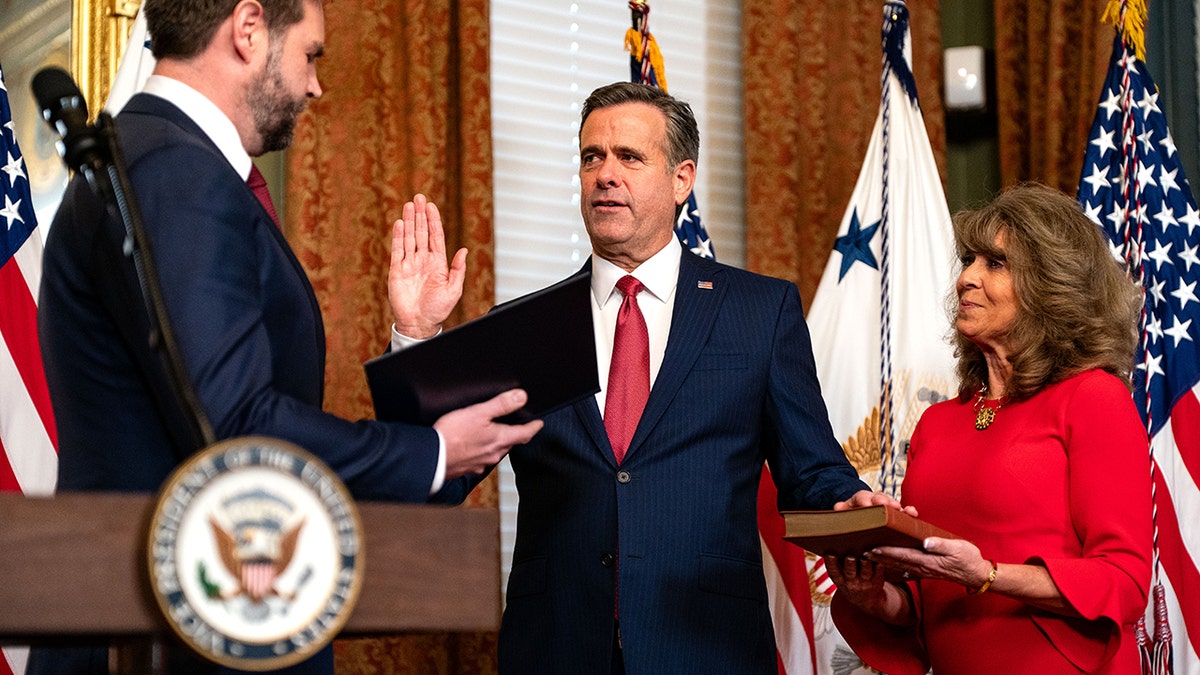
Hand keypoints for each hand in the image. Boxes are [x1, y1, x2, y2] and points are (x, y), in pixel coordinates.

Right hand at [388, 194, 467, 338]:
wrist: (419, 323)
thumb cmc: (438, 310)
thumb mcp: (454, 290)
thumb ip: (458, 270)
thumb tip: (464, 251)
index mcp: (438, 263)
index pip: (436, 236)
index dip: (434, 220)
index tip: (431, 206)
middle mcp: (423, 260)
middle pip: (422, 232)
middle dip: (421, 215)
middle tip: (419, 197)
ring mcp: (410, 264)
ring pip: (409, 237)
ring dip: (410, 221)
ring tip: (409, 205)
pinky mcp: (397, 270)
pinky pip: (397, 250)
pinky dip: (398, 236)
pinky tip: (400, 223)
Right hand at [435, 389, 542, 479]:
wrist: (430, 458)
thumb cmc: (452, 435)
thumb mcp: (478, 413)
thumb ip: (501, 405)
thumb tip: (521, 397)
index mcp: (499, 440)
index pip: (524, 434)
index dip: (533, 427)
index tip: (539, 424)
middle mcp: (492, 454)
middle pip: (510, 444)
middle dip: (515, 435)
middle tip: (518, 428)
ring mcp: (480, 463)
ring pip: (495, 452)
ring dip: (497, 444)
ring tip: (494, 435)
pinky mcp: (466, 468)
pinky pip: (480, 459)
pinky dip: (481, 452)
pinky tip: (473, 448)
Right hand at [824, 554, 912, 624]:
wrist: (867, 600)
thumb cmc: (851, 582)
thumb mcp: (840, 578)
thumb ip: (837, 565)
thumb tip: (830, 543)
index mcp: (840, 580)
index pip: (833, 572)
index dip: (831, 563)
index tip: (830, 554)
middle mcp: (852, 582)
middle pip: (850, 572)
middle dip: (849, 565)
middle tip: (850, 557)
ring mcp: (865, 582)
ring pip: (865, 573)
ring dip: (865, 565)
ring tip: (865, 558)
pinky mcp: (877, 581)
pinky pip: (879, 572)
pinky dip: (879, 566)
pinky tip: (878, 559)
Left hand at [834, 489, 918, 517]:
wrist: (858, 515)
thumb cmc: (851, 515)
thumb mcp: (844, 513)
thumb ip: (841, 510)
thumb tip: (838, 507)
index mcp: (860, 499)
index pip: (862, 497)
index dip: (864, 501)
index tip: (867, 505)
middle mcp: (874, 500)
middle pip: (880, 498)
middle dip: (885, 502)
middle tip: (889, 506)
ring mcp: (886, 506)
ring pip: (893, 504)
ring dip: (900, 508)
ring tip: (906, 511)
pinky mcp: (895, 514)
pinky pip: (903, 512)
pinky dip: (909, 512)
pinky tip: (914, 514)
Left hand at [867, 536, 993, 589]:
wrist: (976, 574)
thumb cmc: (968, 558)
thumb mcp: (958, 548)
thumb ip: (941, 545)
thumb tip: (926, 542)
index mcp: (928, 560)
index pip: (903, 555)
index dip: (886, 551)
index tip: (872, 547)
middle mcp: (922, 567)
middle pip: (895, 561)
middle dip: (878, 556)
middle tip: (860, 551)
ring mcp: (923, 570)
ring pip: (897, 565)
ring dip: (882, 560)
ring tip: (867, 555)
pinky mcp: (925, 570)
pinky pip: (904, 568)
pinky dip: (892, 564)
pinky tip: (884, 562)